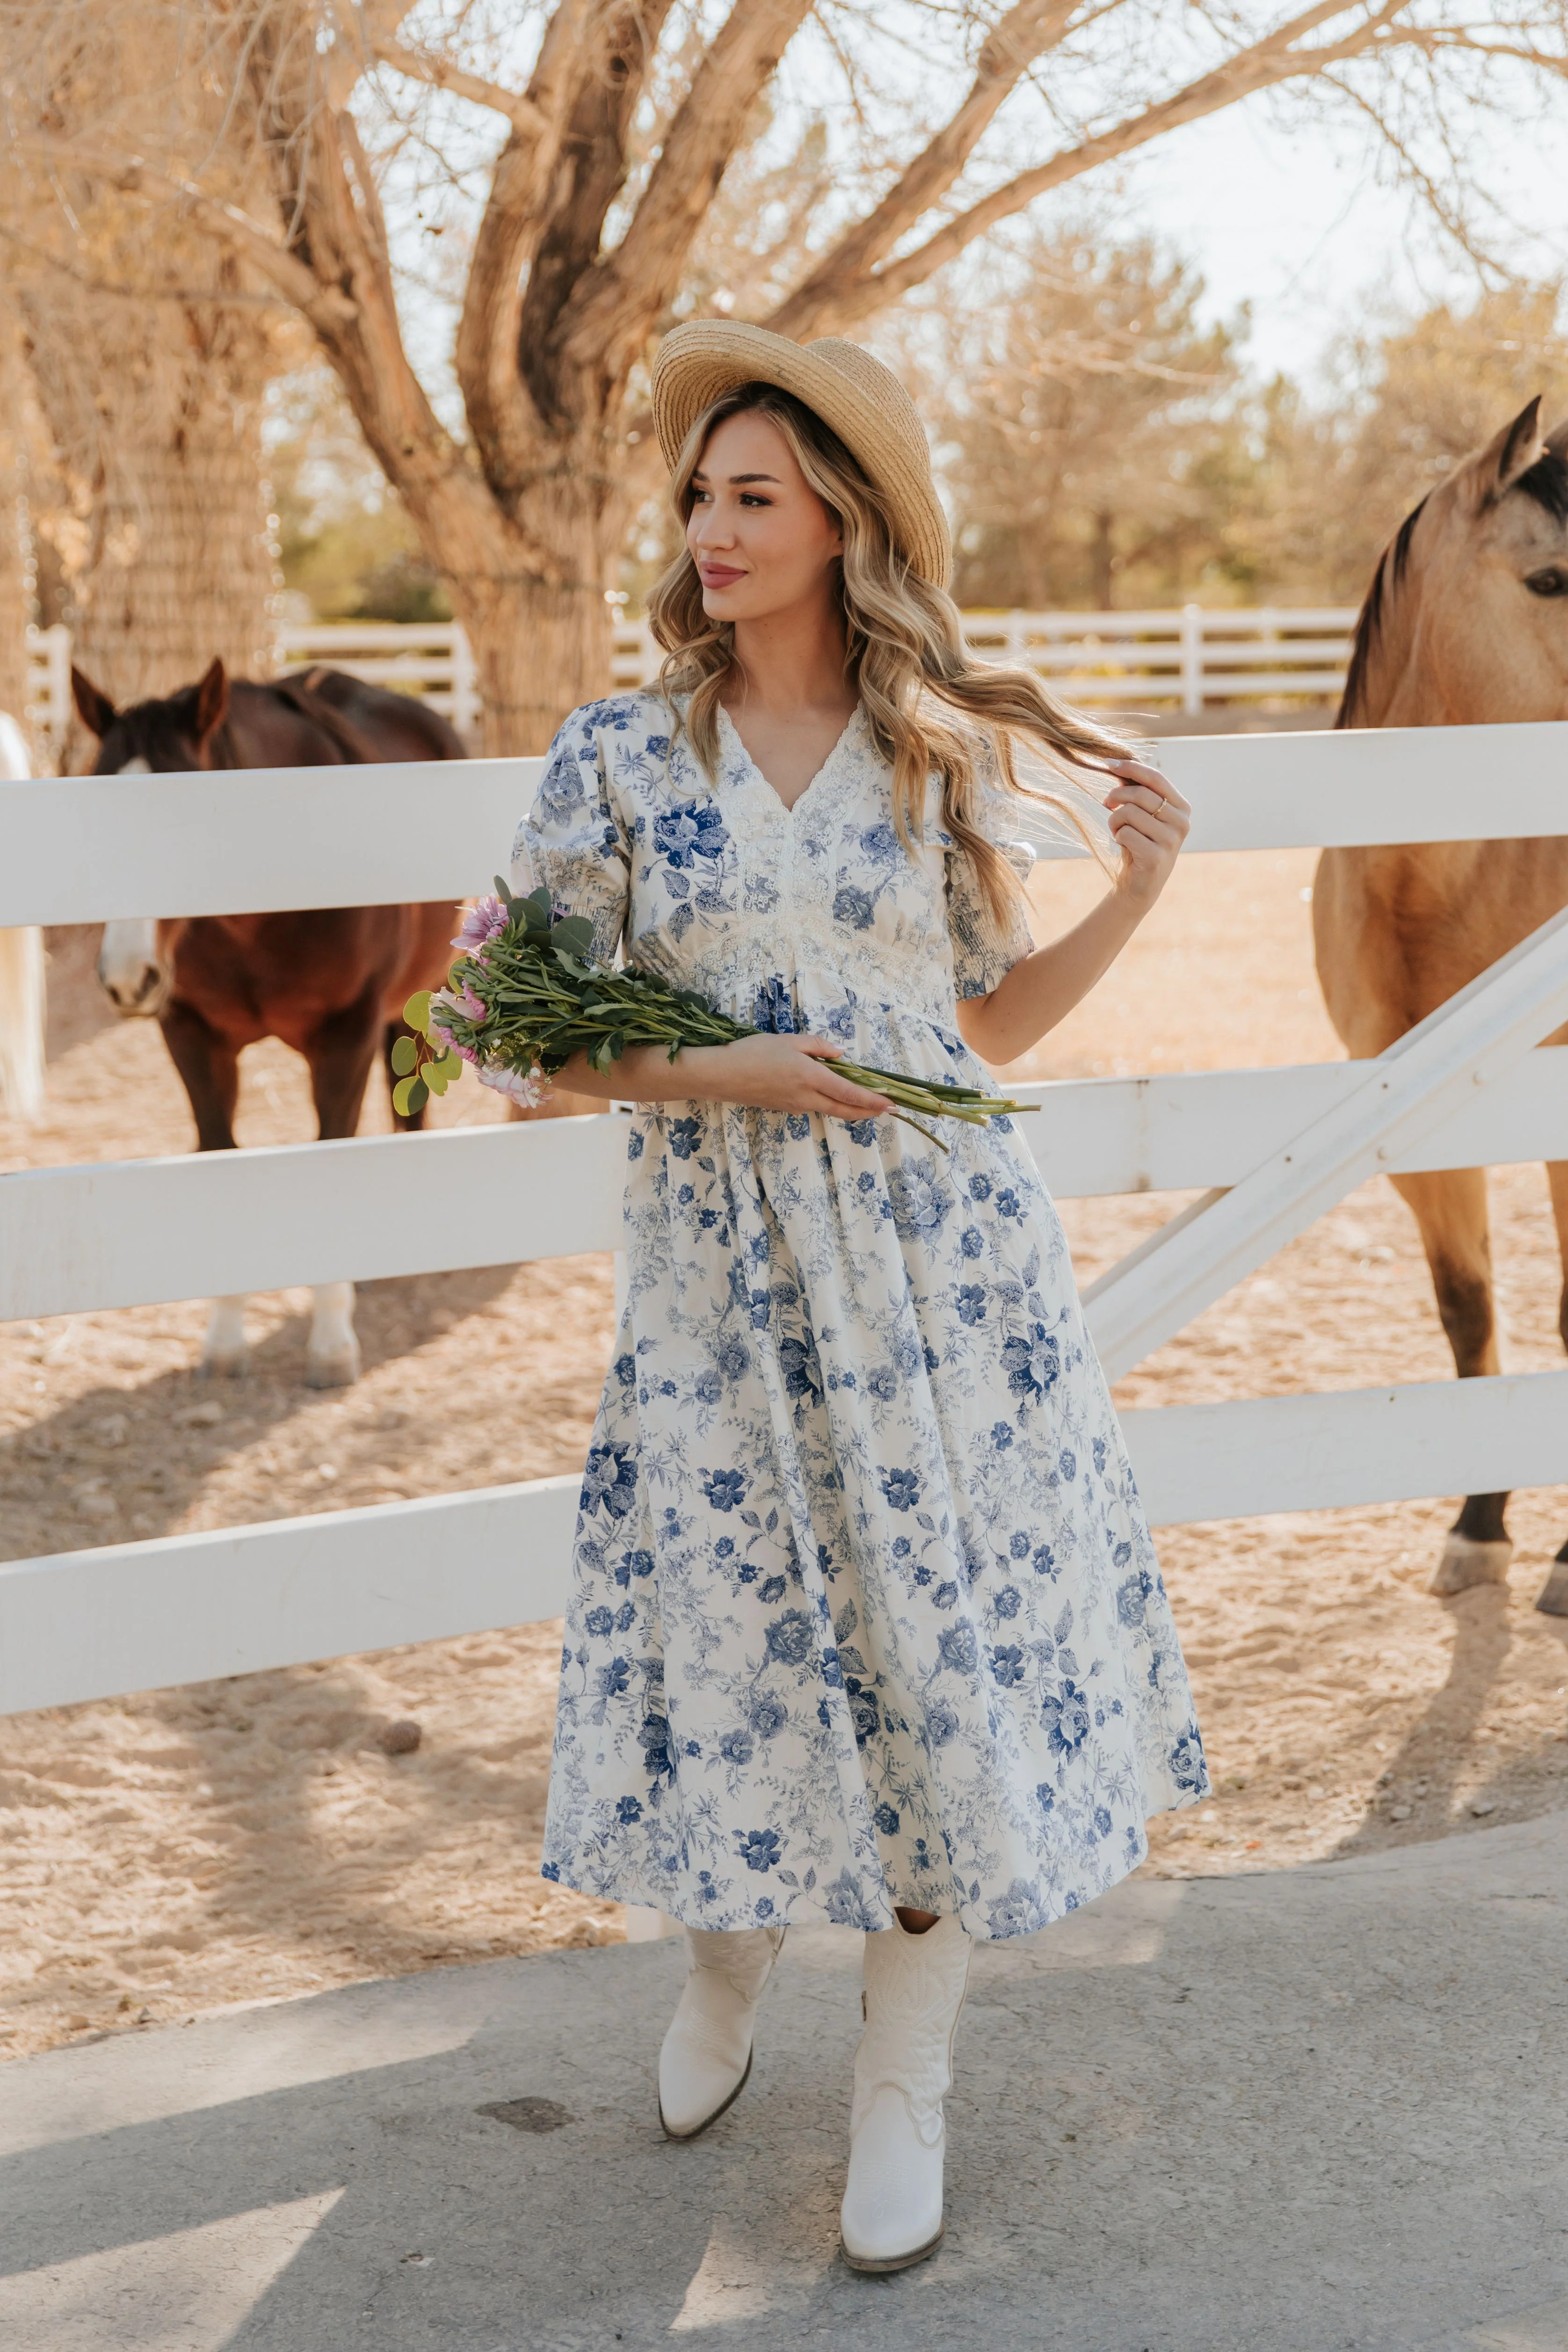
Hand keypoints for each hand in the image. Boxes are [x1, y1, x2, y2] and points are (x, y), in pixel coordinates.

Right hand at [683, 1033, 889, 1119]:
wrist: (722, 1076)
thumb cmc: (753, 1053)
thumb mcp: (789, 1041)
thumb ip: (818, 1047)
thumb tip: (840, 1055)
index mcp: (811, 1077)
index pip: (850, 1093)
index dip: (873, 1100)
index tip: (892, 1104)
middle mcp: (807, 1097)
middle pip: (845, 1109)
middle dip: (869, 1111)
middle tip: (888, 1111)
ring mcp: (796, 1106)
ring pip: (831, 1109)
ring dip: (851, 1108)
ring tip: (868, 1103)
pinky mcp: (786, 1108)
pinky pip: (815, 1106)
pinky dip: (831, 1103)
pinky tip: (835, 1095)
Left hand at [1104, 757, 1189, 906]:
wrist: (1139, 885)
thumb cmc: (1139, 844)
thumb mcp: (1142, 815)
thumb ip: (1137, 791)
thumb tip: (1117, 763)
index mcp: (1182, 807)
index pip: (1155, 777)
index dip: (1130, 767)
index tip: (1107, 763)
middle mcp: (1182, 822)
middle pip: (1140, 794)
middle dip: (1115, 796)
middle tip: (1106, 803)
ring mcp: (1171, 841)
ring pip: (1129, 812)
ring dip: (1114, 820)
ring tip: (1117, 830)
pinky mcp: (1156, 857)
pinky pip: (1125, 833)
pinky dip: (1117, 836)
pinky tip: (1123, 845)